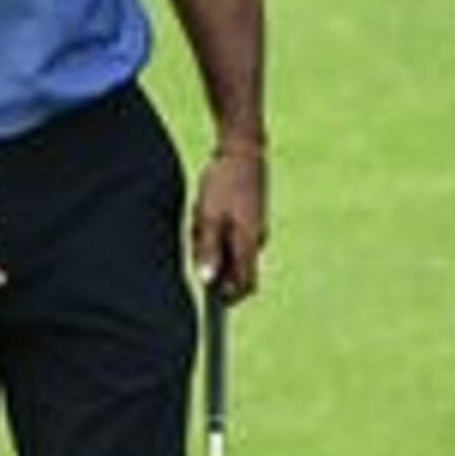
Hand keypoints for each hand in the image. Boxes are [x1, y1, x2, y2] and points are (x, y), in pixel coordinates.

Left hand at [193, 145, 267, 303]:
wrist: (242, 149)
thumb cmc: (223, 182)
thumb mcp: (208, 216)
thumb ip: (207, 250)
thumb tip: (207, 282)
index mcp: (248, 243)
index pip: (244, 287)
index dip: (229, 299)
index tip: (214, 307)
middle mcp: (256, 240)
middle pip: (235, 271)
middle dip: (214, 265)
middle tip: (197, 236)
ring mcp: (255, 228)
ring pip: (229, 251)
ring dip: (210, 243)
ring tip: (200, 217)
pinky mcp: (250, 218)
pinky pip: (229, 235)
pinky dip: (215, 230)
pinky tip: (206, 209)